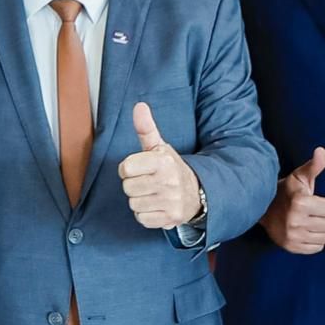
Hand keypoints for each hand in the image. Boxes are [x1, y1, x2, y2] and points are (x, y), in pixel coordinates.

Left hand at [117, 102, 201, 228]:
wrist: (197, 193)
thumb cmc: (170, 168)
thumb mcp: (159, 146)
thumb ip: (146, 128)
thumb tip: (139, 106)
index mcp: (163, 161)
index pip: (126, 168)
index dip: (128, 168)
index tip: (140, 168)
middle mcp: (168, 182)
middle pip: (128, 187)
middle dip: (134, 184)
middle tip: (147, 181)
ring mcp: (170, 202)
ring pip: (133, 204)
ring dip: (139, 199)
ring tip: (153, 193)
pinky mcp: (170, 219)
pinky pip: (141, 218)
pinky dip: (145, 214)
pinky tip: (156, 205)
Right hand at [259, 147, 324, 254]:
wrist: (262, 208)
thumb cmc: (286, 191)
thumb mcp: (300, 177)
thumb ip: (314, 166)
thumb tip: (322, 150)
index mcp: (300, 202)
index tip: (314, 201)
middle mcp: (296, 221)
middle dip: (324, 217)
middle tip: (311, 212)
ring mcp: (293, 236)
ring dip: (320, 230)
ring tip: (308, 221)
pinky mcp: (292, 247)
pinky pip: (317, 248)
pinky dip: (314, 241)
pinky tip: (304, 231)